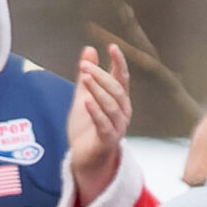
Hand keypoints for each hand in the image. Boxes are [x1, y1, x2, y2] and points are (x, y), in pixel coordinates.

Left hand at [65, 43, 131, 205]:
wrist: (85, 160)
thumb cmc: (87, 130)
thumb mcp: (83, 97)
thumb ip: (86, 76)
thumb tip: (89, 50)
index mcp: (119, 101)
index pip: (122, 78)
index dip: (119, 62)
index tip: (112, 47)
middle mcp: (122, 113)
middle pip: (117, 90)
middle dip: (101, 75)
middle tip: (85, 64)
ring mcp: (117, 127)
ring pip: (112, 106)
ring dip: (99, 90)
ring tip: (86, 77)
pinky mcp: (107, 141)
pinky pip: (104, 125)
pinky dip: (96, 112)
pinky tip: (87, 101)